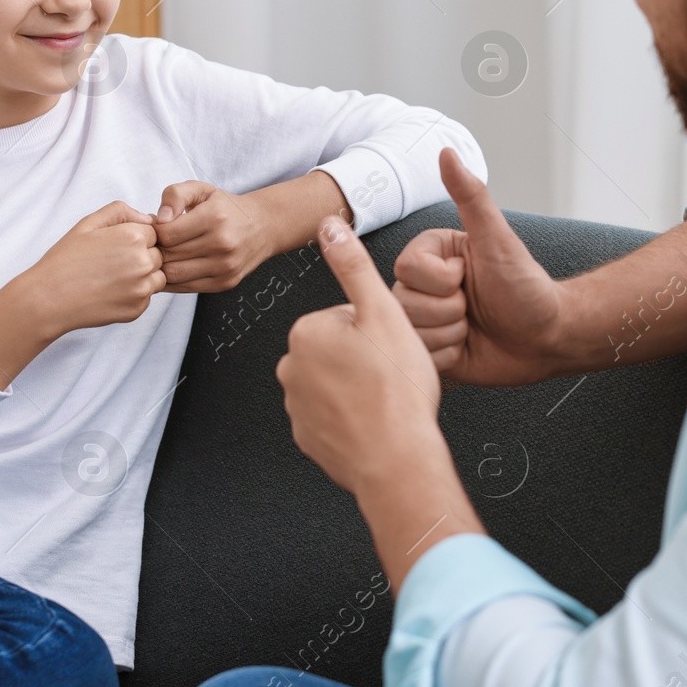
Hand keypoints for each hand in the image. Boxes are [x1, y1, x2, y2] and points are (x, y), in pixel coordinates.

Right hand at [26, 200, 166, 333]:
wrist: (49, 299)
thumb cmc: (66, 260)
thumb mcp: (88, 224)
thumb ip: (121, 211)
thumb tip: (148, 218)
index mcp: (133, 237)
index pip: (154, 233)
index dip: (134, 238)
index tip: (114, 246)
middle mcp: (142, 263)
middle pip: (158, 254)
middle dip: (141, 256)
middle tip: (112, 263)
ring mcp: (141, 289)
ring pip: (157, 277)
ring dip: (143, 276)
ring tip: (113, 277)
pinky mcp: (137, 309)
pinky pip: (147, 297)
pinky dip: (134, 295)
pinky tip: (110, 292)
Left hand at [153, 180, 272, 292]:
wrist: (263, 227)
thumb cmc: (225, 207)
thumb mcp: (201, 190)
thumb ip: (175, 195)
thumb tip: (159, 219)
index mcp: (214, 217)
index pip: (167, 233)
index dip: (155, 231)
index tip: (157, 227)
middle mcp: (222, 244)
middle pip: (169, 255)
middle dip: (156, 249)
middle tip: (156, 242)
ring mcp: (225, 267)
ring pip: (174, 275)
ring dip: (162, 266)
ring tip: (163, 254)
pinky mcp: (225, 283)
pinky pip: (185, 288)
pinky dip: (172, 280)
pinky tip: (173, 266)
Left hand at [277, 216, 442, 497]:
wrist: (397, 460)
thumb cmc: (396, 389)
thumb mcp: (383, 312)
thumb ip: (353, 265)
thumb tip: (328, 225)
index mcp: (305, 332)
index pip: (344, 317)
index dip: (375, 331)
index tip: (390, 350)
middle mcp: (290, 368)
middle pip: (336, 350)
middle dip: (362, 359)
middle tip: (390, 376)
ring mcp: (295, 407)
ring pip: (334, 383)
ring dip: (357, 388)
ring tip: (385, 401)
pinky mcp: (306, 438)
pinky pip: (332, 417)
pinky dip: (351, 418)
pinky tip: (374, 423)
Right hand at [392, 148, 568, 385]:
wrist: (548, 338)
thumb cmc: (528, 288)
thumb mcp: (498, 241)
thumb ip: (471, 197)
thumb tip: (448, 152)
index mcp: (432, 257)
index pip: (407, 269)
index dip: (441, 280)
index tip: (468, 277)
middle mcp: (423, 288)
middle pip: (405, 303)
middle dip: (448, 310)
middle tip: (474, 306)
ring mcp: (424, 322)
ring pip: (411, 334)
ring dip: (449, 334)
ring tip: (473, 327)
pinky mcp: (430, 353)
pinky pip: (420, 360)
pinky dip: (448, 357)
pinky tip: (468, 348)